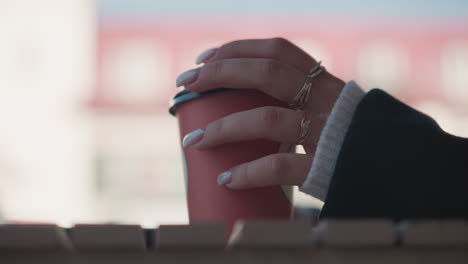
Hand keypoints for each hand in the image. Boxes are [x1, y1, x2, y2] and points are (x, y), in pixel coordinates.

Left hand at [176, 38, 344, 188]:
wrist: (400, 166)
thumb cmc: (355, 137)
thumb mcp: (331, 107)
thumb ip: (301, 101)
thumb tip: (251, 105)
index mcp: (324, 82)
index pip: (278, 51)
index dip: (238, 49)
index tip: (205, 57)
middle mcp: (325, 99)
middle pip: (268, 73)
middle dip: (221, 72)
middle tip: (186, 81)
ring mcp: (325, 131)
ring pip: (267, 119)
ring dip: (223, 128)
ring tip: (194, 141)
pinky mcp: (324, 166)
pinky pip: (280, 165)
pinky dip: (249, 171)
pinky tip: (226, 178)